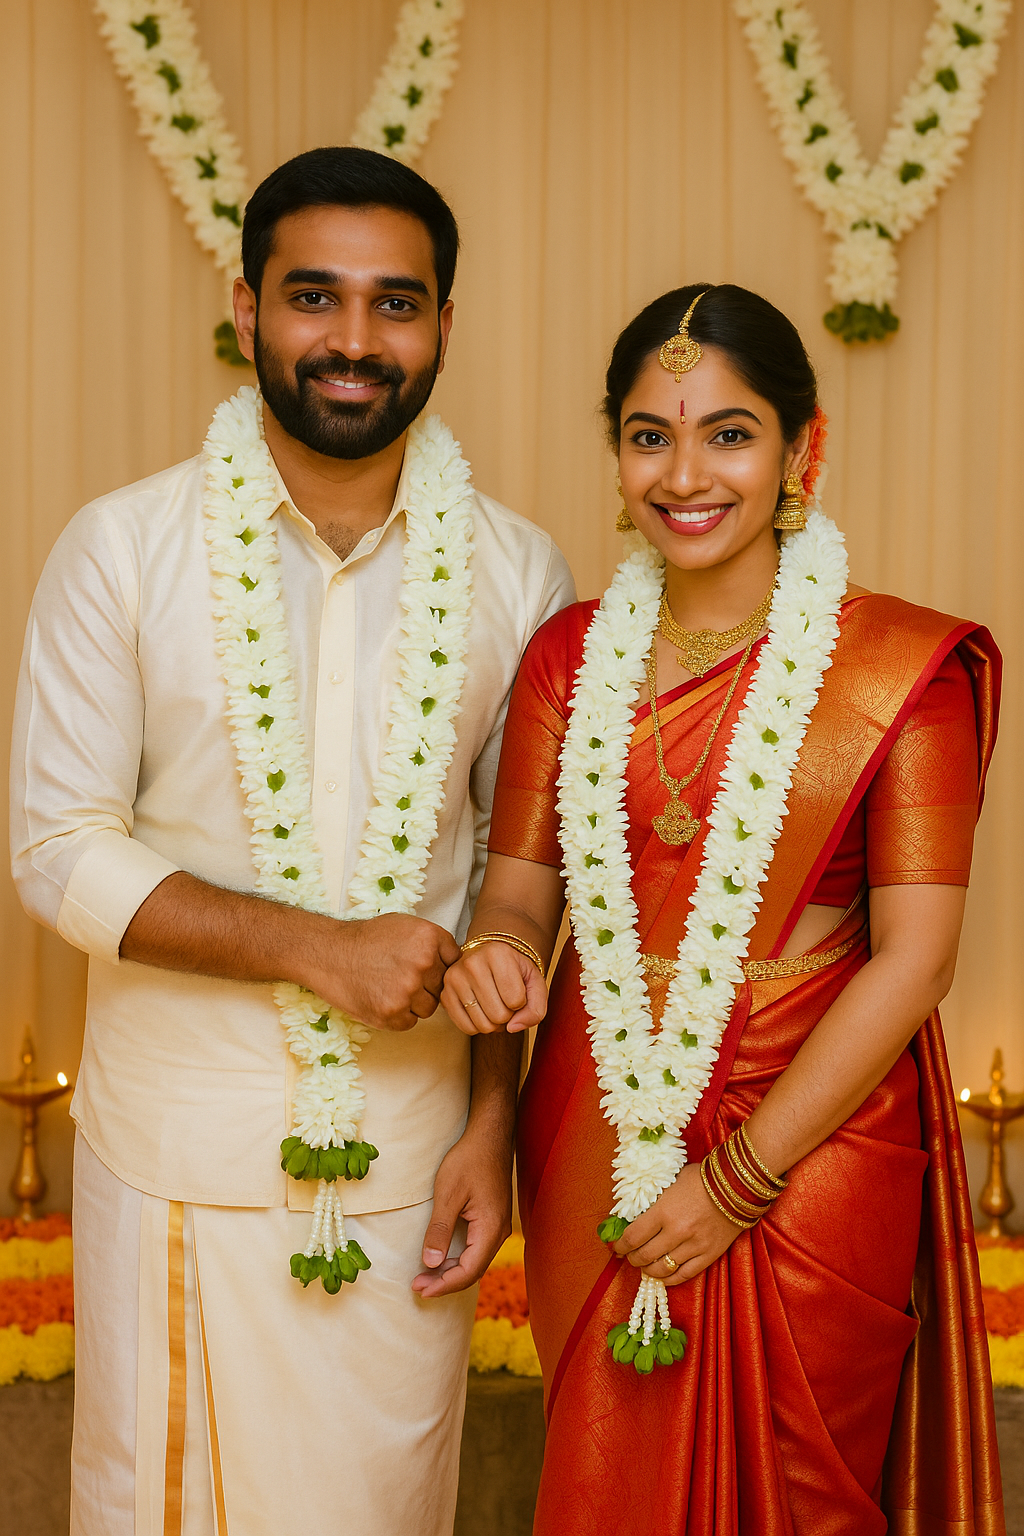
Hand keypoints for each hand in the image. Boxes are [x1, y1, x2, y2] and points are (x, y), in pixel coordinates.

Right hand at [306, 913, 459, 1031]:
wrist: (328, 954)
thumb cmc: (366, 939)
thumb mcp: (404, 926)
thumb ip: (432, 942)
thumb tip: (456, 962)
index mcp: (429, 938)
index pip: (454, 961)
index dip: (440, 966)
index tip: (424, 966)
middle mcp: (423, 964)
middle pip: (442, 987)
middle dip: (427, 985)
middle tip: (401, 977)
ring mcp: (408, 991)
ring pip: (428, 1008)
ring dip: (414, 1003)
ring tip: (390, 987)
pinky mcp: (392, 1014)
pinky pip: (410, 1022)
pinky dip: (398, 1016)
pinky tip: (381, 999)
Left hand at [411, 1126, 512, 1298]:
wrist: (490, 1136)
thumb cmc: (469, 1160)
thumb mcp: (448, 1194)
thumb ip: (439, 1230)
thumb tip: (430, 1263)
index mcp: (490, 1229)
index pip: (468, 1271)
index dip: (443, 1284)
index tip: (419, 1288)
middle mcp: (499, 1232)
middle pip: (473, 1271)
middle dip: (445, 1282)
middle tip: (417, 1286)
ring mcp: (498, 1226)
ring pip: (475, 1261)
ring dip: (451, 1271)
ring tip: (425, 1275)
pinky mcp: (493, 1219)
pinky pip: (477, 1249)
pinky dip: (458, 1258)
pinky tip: (442, 1258)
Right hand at [441, 943, 547, 1035]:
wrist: (489, 958)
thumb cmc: (514, 970)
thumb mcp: (535, 982)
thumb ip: (536, 1008)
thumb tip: (512, 1028)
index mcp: (498, 954)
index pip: (516, 1001)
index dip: (521, 1003)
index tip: (516, 989)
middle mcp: (472, 963)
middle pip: (499, 1015)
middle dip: (508, 1015)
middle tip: (505, 1000)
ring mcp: (455, 979)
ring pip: (483, 1025)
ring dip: (494, 1023)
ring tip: (494, 1005)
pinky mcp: (445, 994)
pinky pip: (466, 1028)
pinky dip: (478, 1027)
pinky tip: (482, 1011)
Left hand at [611, 1163, 741, 1284]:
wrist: (737, 1185)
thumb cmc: (701, 1178)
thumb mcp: (670, 1182)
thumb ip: (654, 1200)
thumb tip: (634, 1214)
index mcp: (663, 1211)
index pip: (632, 1237)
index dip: (620, 1245)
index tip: (616, 1247)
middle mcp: (676, 1232)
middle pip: (644, 1256)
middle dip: (632, 1258)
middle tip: (629, 1256)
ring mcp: (693, 1246)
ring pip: (662, 1269)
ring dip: (648, 1270)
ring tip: (644, 1266)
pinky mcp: (709, 1255)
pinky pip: (684, 1275)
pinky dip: (669, 1279)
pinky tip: (663, 1275)